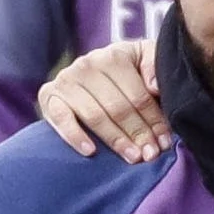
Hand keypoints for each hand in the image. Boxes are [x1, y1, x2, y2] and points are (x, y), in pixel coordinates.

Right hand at [37, 40, 164, 161]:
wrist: (90, 72)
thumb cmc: (125, 70)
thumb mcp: (145, 59)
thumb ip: (155, 66)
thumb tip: (154, 86)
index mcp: (114, 56)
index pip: (138, 96)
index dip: (154, 121)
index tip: (164, 143)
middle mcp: (87, 65)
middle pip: (118, 108)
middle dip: (137, 134)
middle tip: (150, 155)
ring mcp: (66, 80)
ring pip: (95, 116)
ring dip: (115, 140)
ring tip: (132, 157)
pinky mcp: (49, 95)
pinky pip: (62, 119)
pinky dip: (75, 136)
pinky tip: (90, 151)